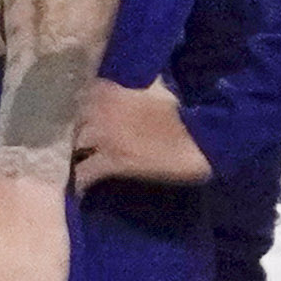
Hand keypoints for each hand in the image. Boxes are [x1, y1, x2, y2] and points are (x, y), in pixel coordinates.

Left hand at [69, 79, 210, 191]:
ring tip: (85, 163)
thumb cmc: (186, 118)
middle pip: (80, 121)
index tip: (91, 114)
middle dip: (84, 131)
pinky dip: (82, 181)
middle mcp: (105, 111)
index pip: (87, 93)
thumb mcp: (156, 96)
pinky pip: (86, 173)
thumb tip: (125, 101)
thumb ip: (132, 96)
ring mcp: (107, 138)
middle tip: (89, 143)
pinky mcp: (113, 162)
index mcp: (116, 92)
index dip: (88, 106)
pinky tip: (83, 188)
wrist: (202, 140)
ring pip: (78, 145)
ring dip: (81, 154)